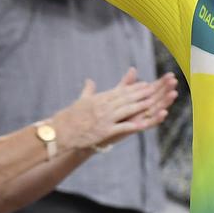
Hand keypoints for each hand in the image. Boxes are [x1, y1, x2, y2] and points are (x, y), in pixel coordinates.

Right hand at [50, 68, 178, 151]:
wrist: (59, 132)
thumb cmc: (68, 117)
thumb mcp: (80, 101)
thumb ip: (88, 90)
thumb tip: (90, 80)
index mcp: (98, 99)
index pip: (120, 91)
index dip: (134, 88)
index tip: (145, 84)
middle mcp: (103, 107)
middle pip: (125, 99)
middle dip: (141, 94)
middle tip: (154, 89)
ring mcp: (104, 119)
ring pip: (126, 110)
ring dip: (140, 106)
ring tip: (152, 102)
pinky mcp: (104, 131)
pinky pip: (121, 127)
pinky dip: (132, 125)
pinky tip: (143, 124)